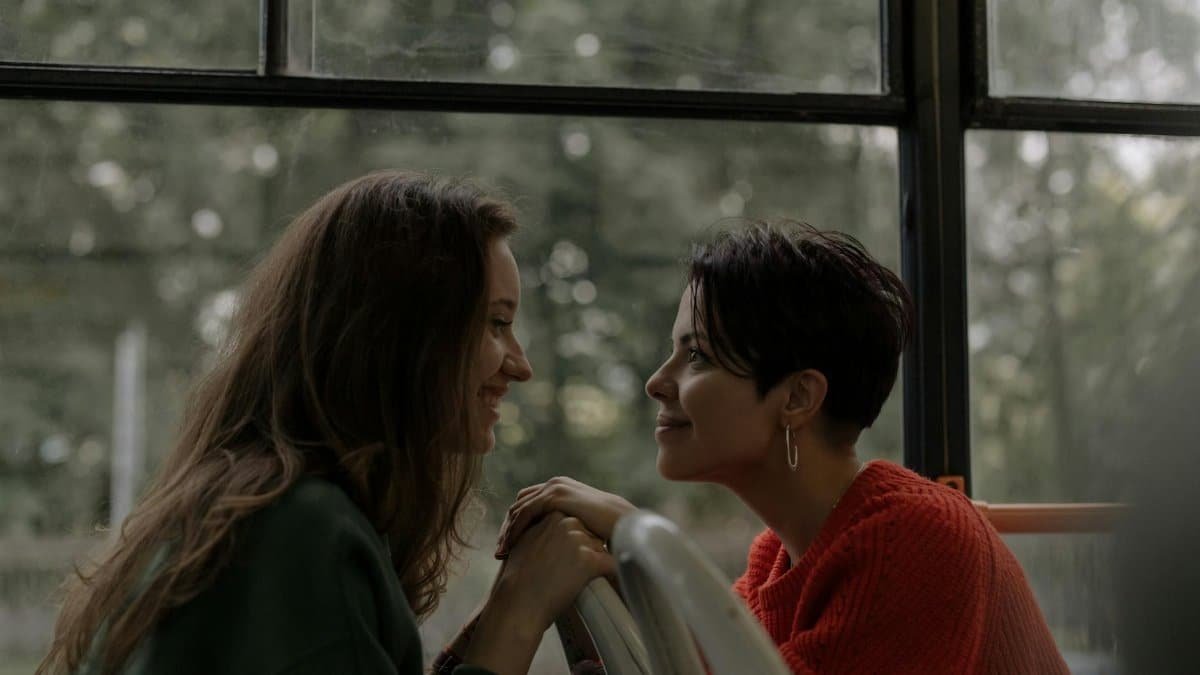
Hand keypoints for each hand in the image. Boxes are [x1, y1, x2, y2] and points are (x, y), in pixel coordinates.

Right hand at [464, 512, 614, 674]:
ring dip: (595, 565)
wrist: (516, 604)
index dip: (574, 546)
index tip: (565, 561)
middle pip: (591, 536)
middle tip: (569, 572)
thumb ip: (543, 530)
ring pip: (601, 550)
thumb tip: (558, 532)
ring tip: (575, 581)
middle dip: (586, 553)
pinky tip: (601, 584)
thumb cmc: (518, 578)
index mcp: (552, 514)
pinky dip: (611, 576)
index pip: (577, 526)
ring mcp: (579, 539)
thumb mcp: (526, 541)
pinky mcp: (589, 560)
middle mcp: (567, 522)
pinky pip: (611, 565)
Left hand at [495, 476, 635, 557]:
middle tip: (500, 551)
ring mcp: (554, 487)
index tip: (508, 547)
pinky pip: (526, 512)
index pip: (527, 504)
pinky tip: (510, 548)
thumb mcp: (580, 526)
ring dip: (507, 531)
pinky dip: (515, 530)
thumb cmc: (608, 531)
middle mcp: (554, 483)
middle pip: (519, 505)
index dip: (515, 526)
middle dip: (507, 528)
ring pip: (519, 509)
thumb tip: (553, 544)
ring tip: (501, 553)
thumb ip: (564, 527)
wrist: (624, 524)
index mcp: (560, 488)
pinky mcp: (556, 495)